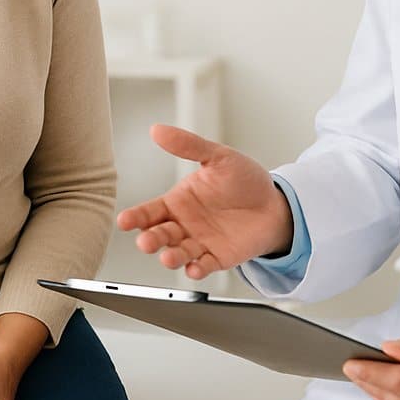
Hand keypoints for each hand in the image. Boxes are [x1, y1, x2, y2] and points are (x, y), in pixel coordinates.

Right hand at [116, 124, 293, 279]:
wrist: (275, 202)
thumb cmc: (244, 180)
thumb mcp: (218, 157)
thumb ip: (189, 146)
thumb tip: (158, 130)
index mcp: (179, 201)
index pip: (150, 211)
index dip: (136, 217)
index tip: (125, 221)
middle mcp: (185, 224)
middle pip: (160, 234)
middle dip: (151, 239)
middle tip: (146, 242)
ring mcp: (200, 242)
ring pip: (179, 253)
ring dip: (172, 257)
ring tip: (169, 257)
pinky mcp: (219, 258)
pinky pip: (205, 266)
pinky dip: (198, 269)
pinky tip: (195, 268)